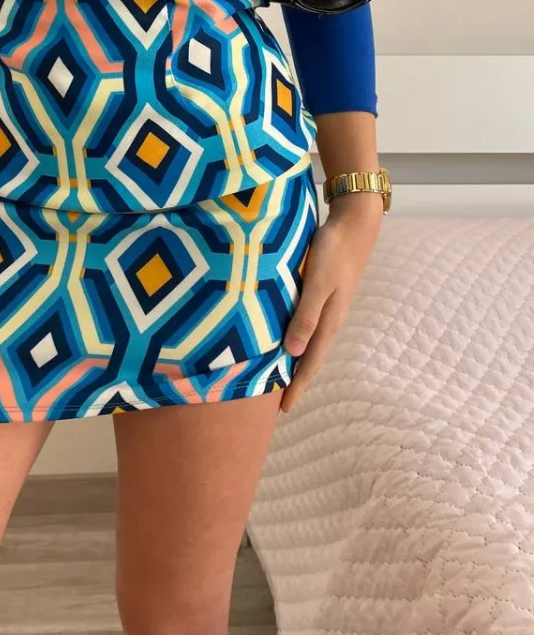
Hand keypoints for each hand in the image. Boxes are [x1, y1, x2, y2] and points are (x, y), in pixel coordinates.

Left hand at [280, 193, 382, 413]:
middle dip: (296, 380)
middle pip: (309, 357)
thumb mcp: (318, 283)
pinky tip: (287, 337)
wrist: (355, 224)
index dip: (296, 386)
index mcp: (328, 321)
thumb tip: (293, 353)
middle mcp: (329, 318)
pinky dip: (297, 337)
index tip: (283, 410)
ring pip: (309, 341)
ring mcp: (328, 306)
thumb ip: (305, 315)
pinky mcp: (323, 293)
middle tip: (278, 401)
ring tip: (280, 375)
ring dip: (296, 360)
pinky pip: (308, 324)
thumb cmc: (333, 250)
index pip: (309, 363)